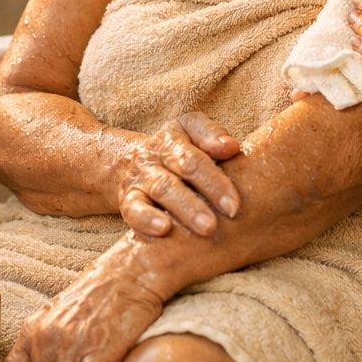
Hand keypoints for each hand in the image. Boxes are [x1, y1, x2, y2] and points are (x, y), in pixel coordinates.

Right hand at [114, 111, 240, 236]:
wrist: (128, 161)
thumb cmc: (175, 150)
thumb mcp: (190, 131)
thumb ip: (212, 134)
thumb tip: (231, 146)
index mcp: (172, 139)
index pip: (194, 158)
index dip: (215, 180)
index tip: (234, 204)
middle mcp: (153, 157)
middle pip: (180, 173)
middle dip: (203, 197)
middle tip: (224, 218)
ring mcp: (139, 179)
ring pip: (161, 190)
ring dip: (185, 210)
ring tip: (206, 228)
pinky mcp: (127, 201)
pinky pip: (133, 210)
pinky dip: (147, 220)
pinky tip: (164, 230)